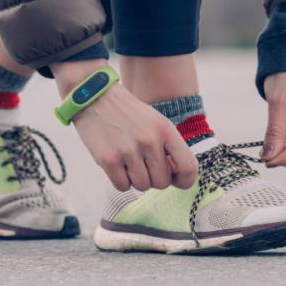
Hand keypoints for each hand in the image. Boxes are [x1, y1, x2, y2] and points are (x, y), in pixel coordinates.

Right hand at [52, 60, 198, 191]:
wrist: (96, 98)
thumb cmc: (129, 114)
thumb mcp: (157, 122)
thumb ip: (169, 147)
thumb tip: (177, 177)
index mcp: (166, 130)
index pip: (188, 167)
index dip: (184, 180)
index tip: (176, 179)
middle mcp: (150, 141)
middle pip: (162, 182)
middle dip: (155, 178)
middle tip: (146, 165)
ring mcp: (129, 151)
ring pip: (142, 186)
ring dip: (137, 179)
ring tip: (130, 161)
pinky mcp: (109, 160)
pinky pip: (122, 186)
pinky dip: (121, 180)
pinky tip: (118, 164)